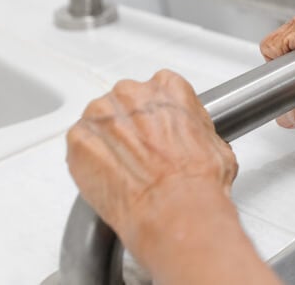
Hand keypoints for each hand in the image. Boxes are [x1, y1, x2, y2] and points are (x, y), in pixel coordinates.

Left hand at [66, 70, 238, 270]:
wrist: (175, 208)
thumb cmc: (198, 180)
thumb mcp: (216, 145)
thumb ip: (195, 130)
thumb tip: (194, 142)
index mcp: (167, 87)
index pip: (157, 91)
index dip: (158, 117)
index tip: (159, 134)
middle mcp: (132, 93)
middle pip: (124, 104)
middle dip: (131, 128)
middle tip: (143, 156)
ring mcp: (101, 114)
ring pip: (100, 123)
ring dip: (108, 143)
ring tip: (126, 172)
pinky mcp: (78, 139)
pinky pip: (80, 145)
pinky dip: (88, 161)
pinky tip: (108, 179)